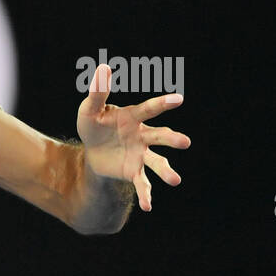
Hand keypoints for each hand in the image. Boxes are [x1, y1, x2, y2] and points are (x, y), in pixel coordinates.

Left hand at [78, 63, 191, 211]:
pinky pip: (142, 183)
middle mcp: (143, 136)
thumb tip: (104, 67)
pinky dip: (146, 195)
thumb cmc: (94, 124)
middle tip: (185, 142)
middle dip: (172, 139)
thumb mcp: (90, 110)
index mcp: (134, 117)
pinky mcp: (133, 171)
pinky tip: (148, 207)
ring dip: (166, 170)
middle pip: (161, 136)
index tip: (179, 99)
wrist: (90, 150)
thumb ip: (98, 92)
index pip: (149, 109)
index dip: (163, 103)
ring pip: (157, 161)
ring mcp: (140, 154)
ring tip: (175, 180)